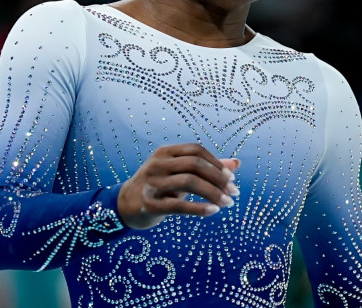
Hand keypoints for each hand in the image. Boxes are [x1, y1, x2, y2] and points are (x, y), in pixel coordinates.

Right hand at [117, 143, 240, 228]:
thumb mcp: (181, 173)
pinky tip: (213, 211)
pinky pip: (178, 205)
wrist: (124, 205)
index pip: (196, 150)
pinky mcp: (149, 204)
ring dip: (213, 193)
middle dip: (219, 179)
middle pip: (195, 165)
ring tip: (227, 203)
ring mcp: (152, 183)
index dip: (216, 163)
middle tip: (234, 193)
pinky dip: (199, 208)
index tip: (231, 178)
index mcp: (165, 153)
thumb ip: (207, 168)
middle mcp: (157, 164)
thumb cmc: (160, 186)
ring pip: (189, 182)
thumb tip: (236, 164)